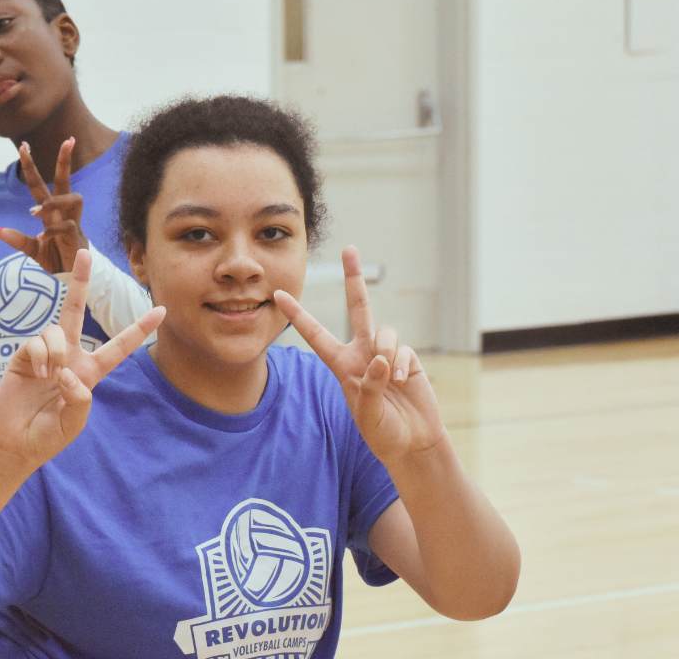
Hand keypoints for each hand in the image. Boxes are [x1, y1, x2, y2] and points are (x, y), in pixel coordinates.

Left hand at [0, 138, 88, 272]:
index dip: (32, 166)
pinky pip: (66, 226)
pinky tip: (40, 237)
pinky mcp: (77, 238)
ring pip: (72, 199)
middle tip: (67, 140)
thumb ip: (18, 240)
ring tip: (33, 213)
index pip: (42, 185)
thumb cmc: (57, 259)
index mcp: (52, 213)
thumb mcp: (33, 250)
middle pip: (65, 182)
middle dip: (65, 161)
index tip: (24, 145)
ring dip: (52, 202)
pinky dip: (50, 231)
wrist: (73, 279)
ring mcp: (73, 224)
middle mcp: (63, 213)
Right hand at [0, 248, 164, 470]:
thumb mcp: (73, 422)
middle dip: (80, 281)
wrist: (13, 441)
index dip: (139, 329)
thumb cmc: (47, 435)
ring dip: (58, 352)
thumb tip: (68, 372)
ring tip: (50, 377)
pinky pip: (38, 342)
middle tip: (84, 253)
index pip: (119, 347)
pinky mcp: (24, 355)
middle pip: (77, 310)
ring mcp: (46, 353)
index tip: (161, 310)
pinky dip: (42, 358)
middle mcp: (69, 356)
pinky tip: (38, 375)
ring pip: (57, 329)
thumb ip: (79, 399)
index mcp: (90, 372)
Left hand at [273, 246, 443, 465]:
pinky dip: (403, 365)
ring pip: (384, 331)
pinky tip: (404, 383)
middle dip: (354, 278)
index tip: (277, 295)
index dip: (298, 316)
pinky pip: (404, 350)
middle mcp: (362, 353)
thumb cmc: (383, 432)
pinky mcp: (409, 358)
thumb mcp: (367, 415)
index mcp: (341, 365)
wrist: (413, 443)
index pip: (315, 335)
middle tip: (349, 249)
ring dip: (386, 352)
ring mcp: (386, 353)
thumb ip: (370, 387)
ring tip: (391, 378)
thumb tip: (380, 359)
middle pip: (358, 307)